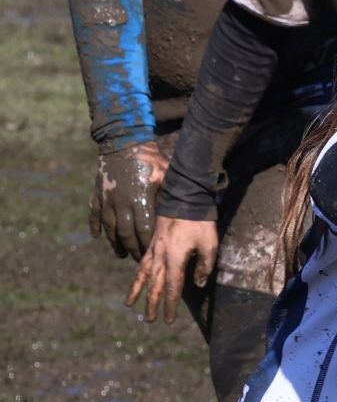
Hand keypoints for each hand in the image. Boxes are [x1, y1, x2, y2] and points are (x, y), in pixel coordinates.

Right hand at [90, 141, 168, 258]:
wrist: (125, 142)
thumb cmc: (151, 160)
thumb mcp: (165, 176)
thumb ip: (167, 198)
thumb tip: (177, 218)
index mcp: (141, 199)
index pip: (144, 229)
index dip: (147, 244)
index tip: (152, 254)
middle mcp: (121, 202)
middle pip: (126, 233)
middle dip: (132, 248)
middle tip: (137, 259)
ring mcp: (107, 198)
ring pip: (109, 227)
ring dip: (114, 242)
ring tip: (120, 254)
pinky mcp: (98, 193)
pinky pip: (94, 214)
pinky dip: (95, 226)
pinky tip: (96, 237)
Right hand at [126, 216, 219, 322]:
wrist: (185, 198)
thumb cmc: (200, 223)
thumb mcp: (210, 245)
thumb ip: (204, 267)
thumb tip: (197, 284)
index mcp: (174, 258)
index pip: (172, 287)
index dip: (171, 304)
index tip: (169, 319)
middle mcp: (160, 256)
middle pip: (155, 285)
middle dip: (152, 303)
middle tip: (150, 320)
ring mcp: (153, 248)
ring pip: (143, 275)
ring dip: (137, 291)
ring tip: (130, 304)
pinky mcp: (152, 242)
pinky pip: (142, 262)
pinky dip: (138, 274)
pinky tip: (137, 279)